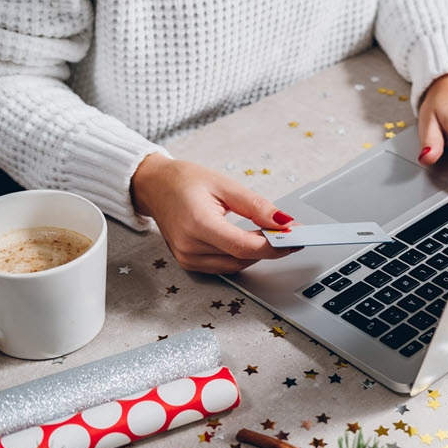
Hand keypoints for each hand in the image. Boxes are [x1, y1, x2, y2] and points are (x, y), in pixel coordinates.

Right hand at [131, 154, 299, 273]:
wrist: (153, 186)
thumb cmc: (184, 181)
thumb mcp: (225, 185)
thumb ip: (257, 206)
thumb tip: (284, 222)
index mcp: (197, 223)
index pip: (243, 246)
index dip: (273, 245)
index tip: (294, 238)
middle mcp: (190, 246)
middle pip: (242, 257)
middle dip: (271, 247)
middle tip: (291, 232)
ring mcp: (187, 258)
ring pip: (236, 265)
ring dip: (258, 252)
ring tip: (272, 234)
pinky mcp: (189, 263)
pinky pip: (225, 266)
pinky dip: (242, 256)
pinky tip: (252, 241)